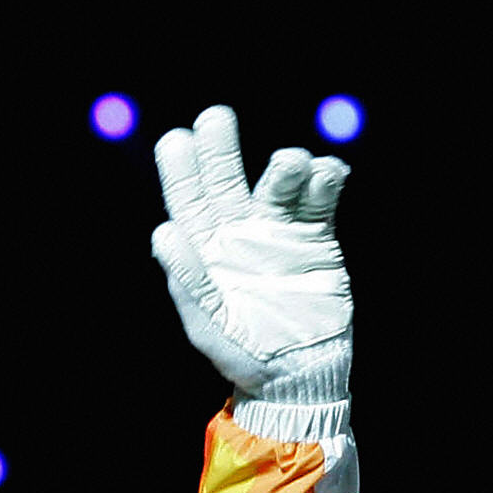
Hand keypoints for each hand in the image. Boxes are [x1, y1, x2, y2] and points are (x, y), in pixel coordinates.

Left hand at [151, 105, 352, 403]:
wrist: (295, 376)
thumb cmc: (241, 353)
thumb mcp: (207, 323)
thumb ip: (188, 280)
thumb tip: (163, 233)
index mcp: (203, 248)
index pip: (187, 200)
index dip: (180, 170)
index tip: (177, 140)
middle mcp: (238, 231)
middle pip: (227, 179)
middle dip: (221, 148)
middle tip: (217, 116)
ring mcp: (278, 232)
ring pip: (278, 186)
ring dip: (284, 168)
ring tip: (291, 161)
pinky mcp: (316, 240)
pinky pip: (320, 203)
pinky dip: (326, 182)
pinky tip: (329, 171)